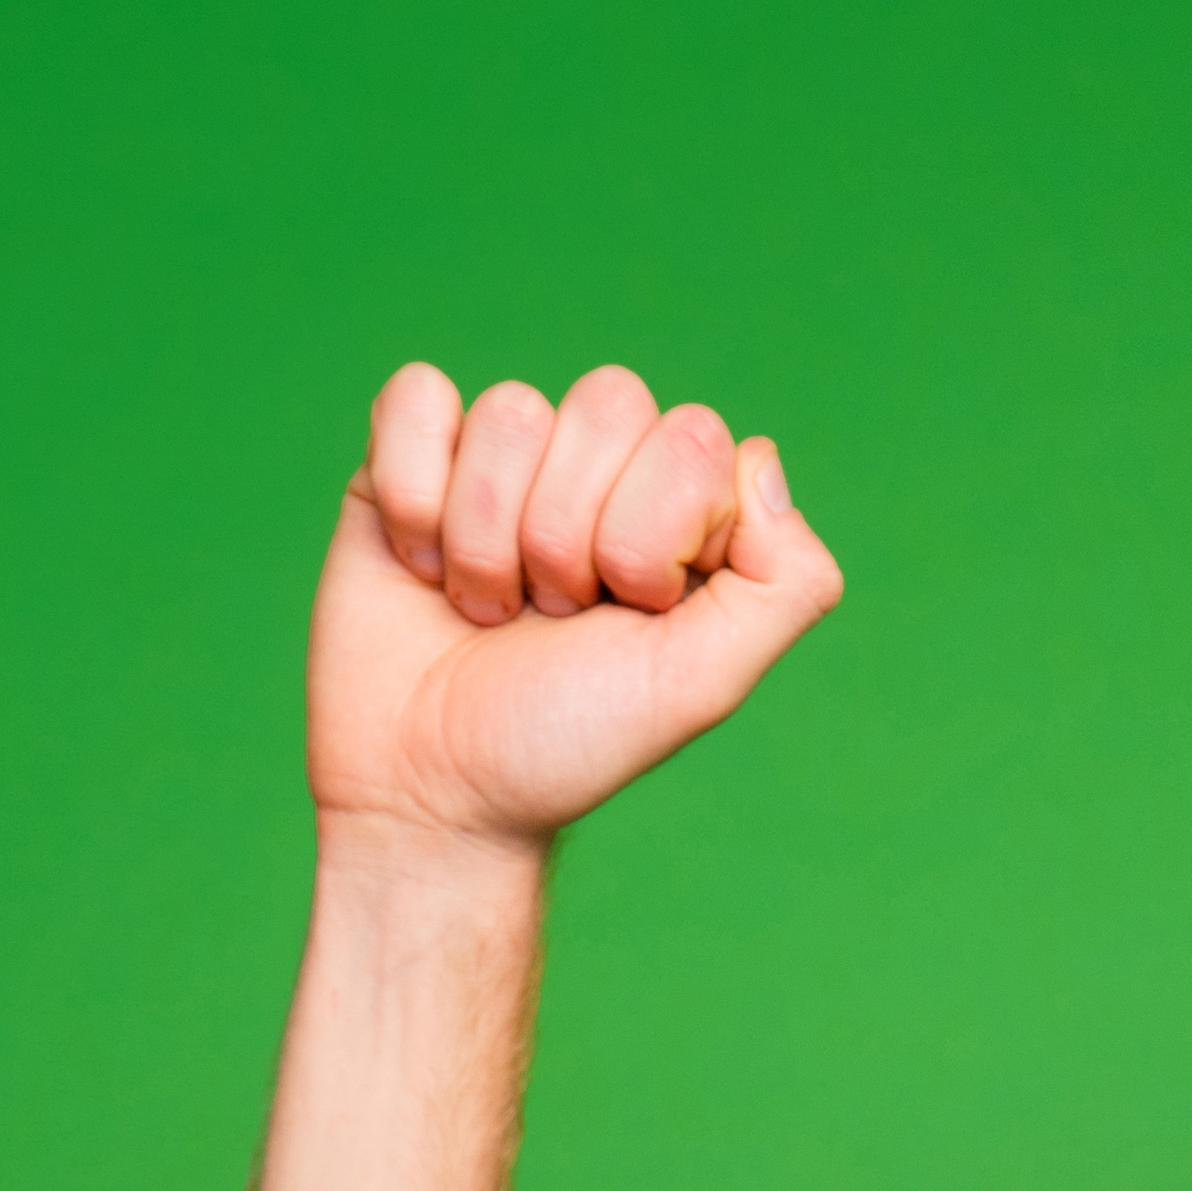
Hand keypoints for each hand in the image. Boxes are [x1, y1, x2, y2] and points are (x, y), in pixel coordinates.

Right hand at [306, 359, 844, 853]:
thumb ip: (783, 584)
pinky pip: (418, 395)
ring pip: (513, 410)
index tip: (625, 612)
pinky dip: (414, 493)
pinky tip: (421, 566)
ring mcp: (503, 460)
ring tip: (485, 608)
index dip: (650, 534)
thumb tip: (762, 459)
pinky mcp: (407, 461)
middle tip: (551, 616)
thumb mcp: (699, 685)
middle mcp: (597, 470)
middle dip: (570, 535)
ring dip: (488, 537)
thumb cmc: (563, 745)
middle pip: (608, 401)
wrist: (429, 795)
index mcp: (681, 510)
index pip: (693, 438)